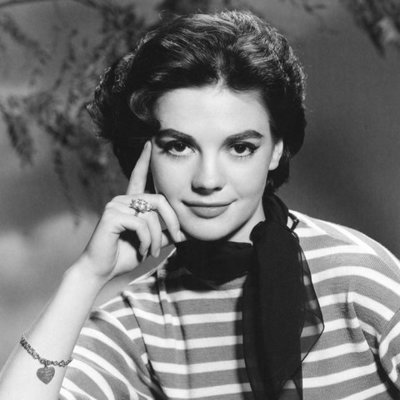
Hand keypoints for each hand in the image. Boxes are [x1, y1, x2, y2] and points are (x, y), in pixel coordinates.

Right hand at [77, 141, 184, 282]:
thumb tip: (187, 233)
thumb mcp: (150, 242)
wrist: (101, 271)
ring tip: (153, 251)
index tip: (149, 144)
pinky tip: (143, 250)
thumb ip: (165, 234)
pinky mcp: (111, 216)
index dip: (144, 161)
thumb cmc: (125, 255)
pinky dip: (148, 240)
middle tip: (178, 239)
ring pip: (152, 215)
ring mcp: (115, 206)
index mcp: (130, 203)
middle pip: (159, 199)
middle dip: (173, 220)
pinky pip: (142, 224)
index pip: (138, 177)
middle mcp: (122, 200)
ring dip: (158, 238)